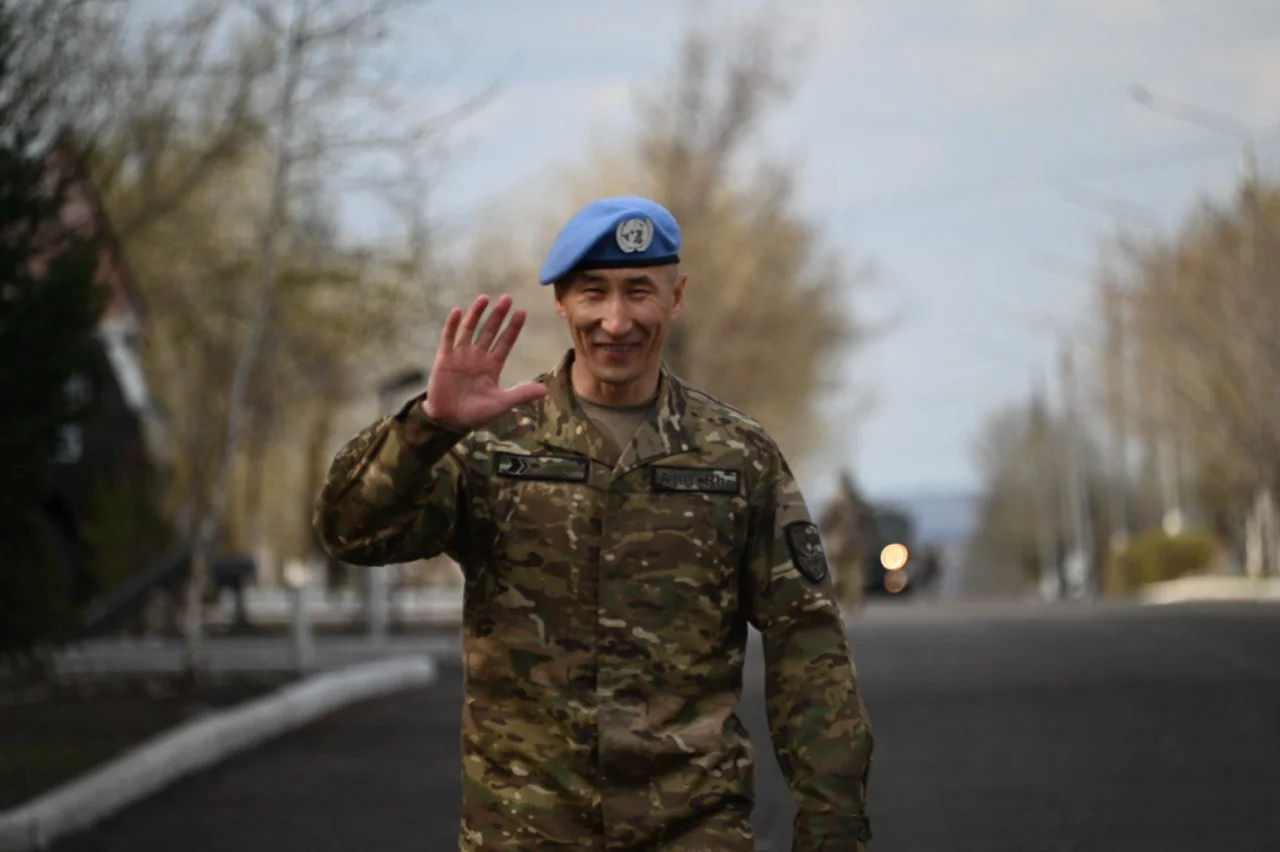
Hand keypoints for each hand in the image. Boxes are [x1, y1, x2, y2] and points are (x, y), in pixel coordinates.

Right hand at [422, 295, 547, 431]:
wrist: (449, 421)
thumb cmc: (475, 414)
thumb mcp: (501, 404)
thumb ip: (521, 394)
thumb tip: (545, 390)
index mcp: (492, 366)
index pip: (505, 342)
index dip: (513, 328)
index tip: (522, 312)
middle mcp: (477, 357)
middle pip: (489, 331)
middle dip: (498, 315)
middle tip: (507, 298)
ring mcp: (461, 356)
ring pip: (470, 330)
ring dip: (476, 314)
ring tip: (485, 298)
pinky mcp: (444, 359)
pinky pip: (448, 339)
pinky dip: (452, 325)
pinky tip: (457, 311)